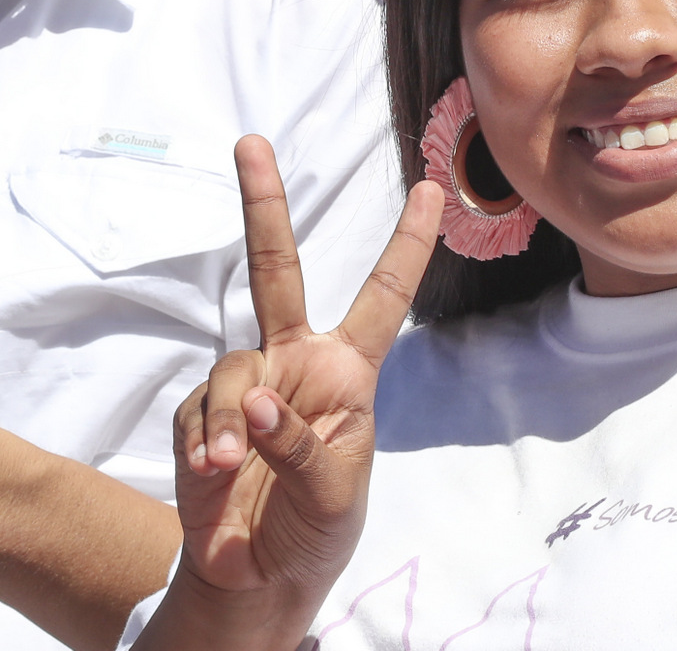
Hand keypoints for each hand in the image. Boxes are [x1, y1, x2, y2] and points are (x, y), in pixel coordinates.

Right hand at [157, 135, 441, 646]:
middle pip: (278, 271)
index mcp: (349, 370)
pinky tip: (213, 473)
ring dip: (231, 417)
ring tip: (229, 463)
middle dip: (264, 205)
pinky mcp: (201, 418)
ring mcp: (247, 386)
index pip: (385, 294)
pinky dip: (206, 442)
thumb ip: (301, 443)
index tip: (432, 187)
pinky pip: (199, 413)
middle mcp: (297, 362)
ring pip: (233, 367)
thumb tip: (253, 402)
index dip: (408, 243)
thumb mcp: (337, 490)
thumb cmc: (318, 526)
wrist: (259, 579)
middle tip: (251, 143)